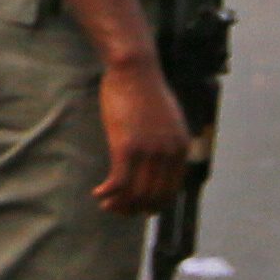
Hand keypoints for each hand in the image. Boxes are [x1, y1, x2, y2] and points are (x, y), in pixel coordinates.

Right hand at [93, 55, 195, 217]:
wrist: (135, 69)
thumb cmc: (146, 90)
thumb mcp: (168, 118)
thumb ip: (169, 140)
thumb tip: (162, 159)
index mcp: (181, 148)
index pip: (171, 190)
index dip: (154, 204)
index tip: (138, 207)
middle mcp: (168, 153)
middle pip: (153, 197)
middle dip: (135, 209)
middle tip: (118, 210)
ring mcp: (148, 151)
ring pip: (135, 193)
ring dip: (119, 205)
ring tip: (106, 205)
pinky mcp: (127, 146)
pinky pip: (119, 182)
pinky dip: (108, 193)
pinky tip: (98, 194)